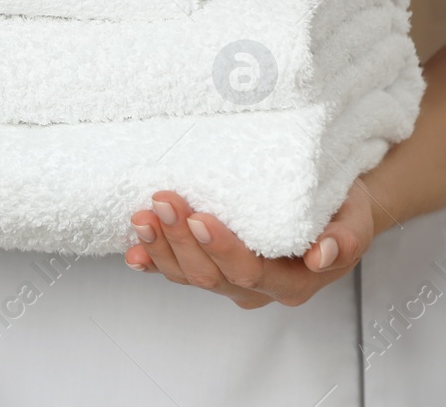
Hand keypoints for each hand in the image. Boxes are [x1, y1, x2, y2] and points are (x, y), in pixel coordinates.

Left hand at [124, 184, 376, 307]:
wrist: (329, 208)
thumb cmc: (340, 210)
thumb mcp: (355, 218)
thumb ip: (345, 238)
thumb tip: (323, 255)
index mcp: (294, 281)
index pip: (251, 271)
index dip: (222, 248)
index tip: (199, 218)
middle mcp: (259, 288)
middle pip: (212, 274)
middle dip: (182, 239)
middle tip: (164, 200)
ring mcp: (232, 281)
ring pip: (189, 275)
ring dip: (161, 247)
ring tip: (142, 215)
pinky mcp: (211, 267)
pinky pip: (177, 272)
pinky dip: (152, 262)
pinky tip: (132, 252)